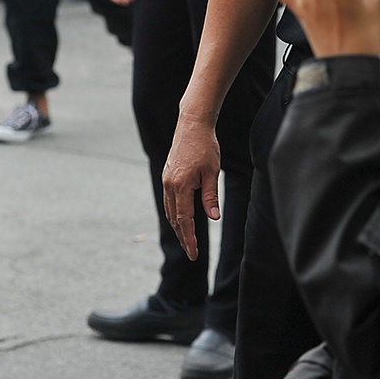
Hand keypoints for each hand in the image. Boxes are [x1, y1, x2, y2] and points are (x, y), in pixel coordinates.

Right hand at [162, 117, 221, 258]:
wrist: (192, 125)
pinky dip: (174, 214)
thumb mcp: (212, 172)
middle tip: (191, 253)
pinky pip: (168, 201)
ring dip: (178, 227)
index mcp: (181, 186)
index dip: (189, 238)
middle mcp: (169, 185)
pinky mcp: (167, 176)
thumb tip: (213, 217)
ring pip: (170, 211)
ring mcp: (166, 180)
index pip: (184, 219)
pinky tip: (181, 220)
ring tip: (187, 240)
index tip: (193, 253)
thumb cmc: (206, 147)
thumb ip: (211, 196)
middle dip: (183, 237)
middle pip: (175, 218)